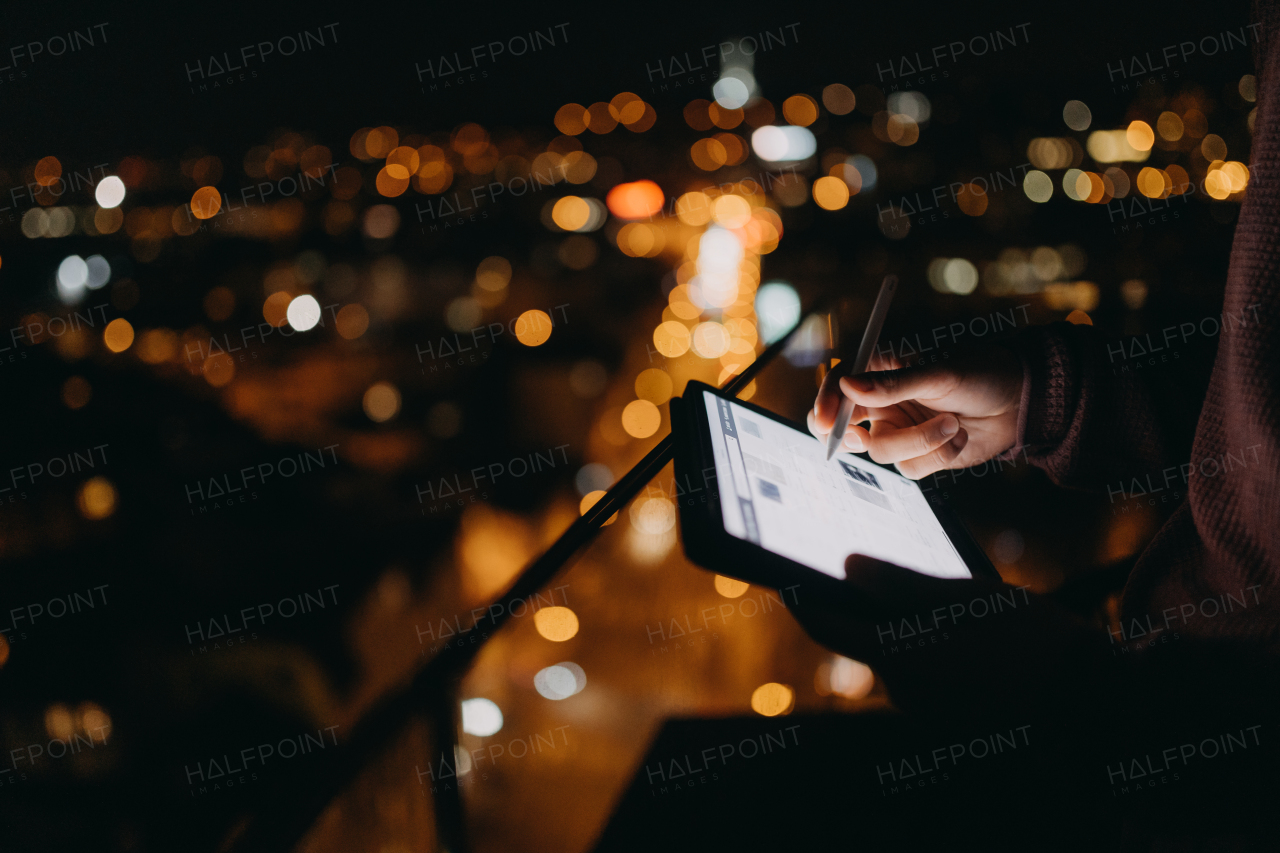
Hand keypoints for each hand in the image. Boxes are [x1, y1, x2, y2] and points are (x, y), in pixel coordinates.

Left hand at [788, 555, 1110, 716]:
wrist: (1095, 700)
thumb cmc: (1030, 640)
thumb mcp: (965, 596)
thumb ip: (899, 584)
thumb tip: (848, 565)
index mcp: (900, 658)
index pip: (828, 626)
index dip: (803, 599)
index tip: (787, 578)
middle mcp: (905, 691)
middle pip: (867, 641)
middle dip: (869, 610)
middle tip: (876, 571)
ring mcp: (930, 712)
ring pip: (903, 657)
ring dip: (911, 630)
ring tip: (942, 597)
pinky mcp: (955, 721)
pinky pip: (931, 676)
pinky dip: (936, 650)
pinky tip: (968, 630)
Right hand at [807, 346, 1022, 479]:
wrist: (1019, 402)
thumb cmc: (980, 374)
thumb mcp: (939, 374)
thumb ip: (893, 383)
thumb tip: (848, 384)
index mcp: (880, 372)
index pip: (837, 385)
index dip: (825, 403)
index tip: (825, 421)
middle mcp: (882, 404)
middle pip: (840, 428)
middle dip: (845, 437)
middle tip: (860, 439)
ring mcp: (898, 432)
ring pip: (882, 453)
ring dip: (920, 442)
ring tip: (952, 423)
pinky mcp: (918, 456)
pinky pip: (909, 469)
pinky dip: (937, 457)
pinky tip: (958, 438)